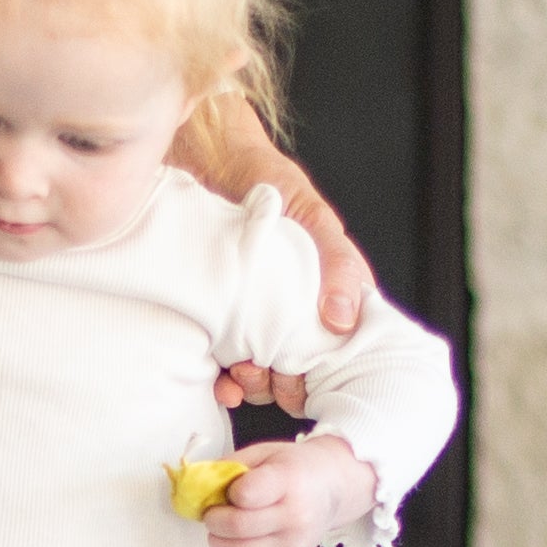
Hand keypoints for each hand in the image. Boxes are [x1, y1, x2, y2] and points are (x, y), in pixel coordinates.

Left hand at [180, 119, 372, 412]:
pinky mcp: (212, 324)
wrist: (202, 161)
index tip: (312, 373)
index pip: (337, 349)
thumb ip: (337, 261)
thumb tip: (344, 318)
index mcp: (320, 292)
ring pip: (263, 375)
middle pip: (300, 371)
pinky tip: (222, 382)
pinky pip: (223, 370)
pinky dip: (225, 385)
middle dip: (288, 383)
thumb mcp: (313, 218)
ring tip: (244, 370)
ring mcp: (248, 321)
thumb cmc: (266, 182)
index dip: (328, 369)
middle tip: (273, 370)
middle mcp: (286, 312)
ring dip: (256, 385)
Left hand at [202, 432, 377, 546]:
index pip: (245, 495)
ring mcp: (295, 542)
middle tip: (212, 512)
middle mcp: (296, 515)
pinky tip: (241, 537)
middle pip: (237, 526)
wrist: (332, 489)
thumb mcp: (265, 453)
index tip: (231, 490)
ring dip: (219, 540)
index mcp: (289, 480)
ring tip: (221, 527)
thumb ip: (230, 466)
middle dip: (213, 520)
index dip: (228, 493)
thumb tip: (196, 484)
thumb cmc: (294, 467)